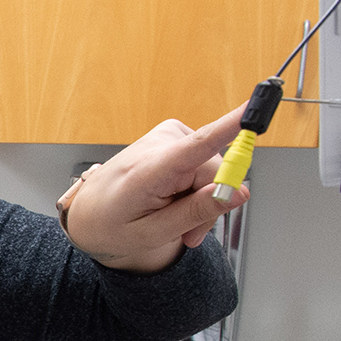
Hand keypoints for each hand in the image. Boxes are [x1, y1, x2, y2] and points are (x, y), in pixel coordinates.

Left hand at [63, 105, 251, 272]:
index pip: (200, 144)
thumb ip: (197, 212)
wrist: (86, 214)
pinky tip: (174, 203)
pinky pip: (203, 165)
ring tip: (174, 220)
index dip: (231, 126)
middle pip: (216, 173)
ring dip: (200, 201)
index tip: (254, 107)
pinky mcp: (174, 137)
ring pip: (212, 172)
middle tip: (189, 233)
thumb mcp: (153, 234)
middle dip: (210, 205)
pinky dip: (194, 189)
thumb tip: (238, 193)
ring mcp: (167, 137)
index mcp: (149, 170)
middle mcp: (160, 144)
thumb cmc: (110, 224)